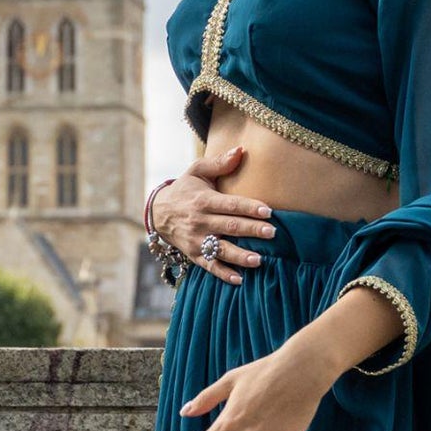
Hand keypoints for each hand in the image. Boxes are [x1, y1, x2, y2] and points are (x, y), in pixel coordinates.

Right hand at [153, 146, 276, 284]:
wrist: (158, 212)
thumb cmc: (185, 189)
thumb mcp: (197, 171)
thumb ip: (219, 163)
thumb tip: (241, 150)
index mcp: (204, 200)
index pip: (230, 204)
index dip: (249, 207)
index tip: (268, 211)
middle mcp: (200, 221)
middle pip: (230, 227)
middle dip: (252, 230)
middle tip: (272, 233)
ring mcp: (196, 240)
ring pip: (221, 249)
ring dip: (240, 256)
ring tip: (259, 260)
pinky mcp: (194, 255)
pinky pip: (210, 266)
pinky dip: (223, 274)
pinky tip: (239, 280)